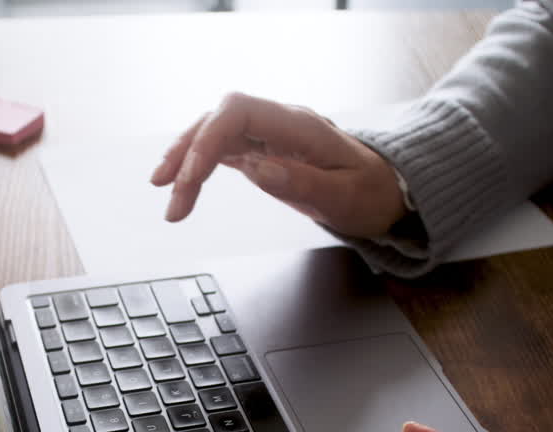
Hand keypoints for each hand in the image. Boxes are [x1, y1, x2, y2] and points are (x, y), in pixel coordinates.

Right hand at [150, 92, 406, 237]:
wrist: (385, 191)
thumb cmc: (370, 193)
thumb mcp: (345, 197)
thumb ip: (303, 183)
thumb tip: (257, 169)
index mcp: (300, 126)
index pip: (238, 112)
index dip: (207, 138)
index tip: (191, 176)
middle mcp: (279, 123)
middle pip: (218, 120)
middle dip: (188, 153)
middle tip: (171, 195)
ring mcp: (268, 134)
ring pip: (214, 133)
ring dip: (186, 160)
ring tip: (167, 194)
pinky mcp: (261, 150)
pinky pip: (221, 148)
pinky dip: (197, 165)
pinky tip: (180, 182)